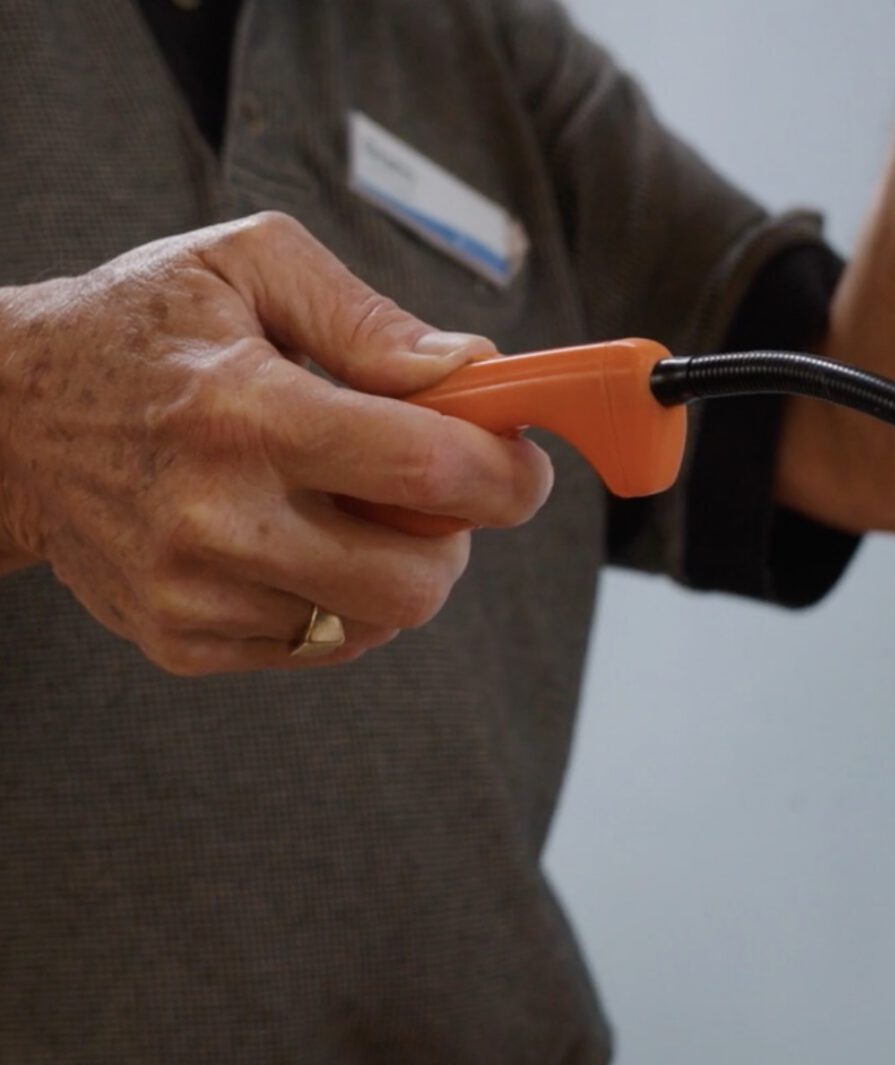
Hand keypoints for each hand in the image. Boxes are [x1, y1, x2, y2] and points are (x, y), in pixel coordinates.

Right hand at [0, 213, 553, 673]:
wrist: (5, 416)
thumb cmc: (139, 327)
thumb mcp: (247, 265)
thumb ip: (370, 320)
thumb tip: (472, 372)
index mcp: (246, 411)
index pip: (429, 470)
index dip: (508, 473)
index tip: (519, 462)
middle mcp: (218, 514)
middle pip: (418, 580)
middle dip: (456, 535)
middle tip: (430, 488)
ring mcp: (194, 589)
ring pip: (377, 620)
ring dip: (393, 566)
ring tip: (344, 503)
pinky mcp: (180, 639)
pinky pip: (321, 644)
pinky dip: (335, 597)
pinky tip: (292, 538)